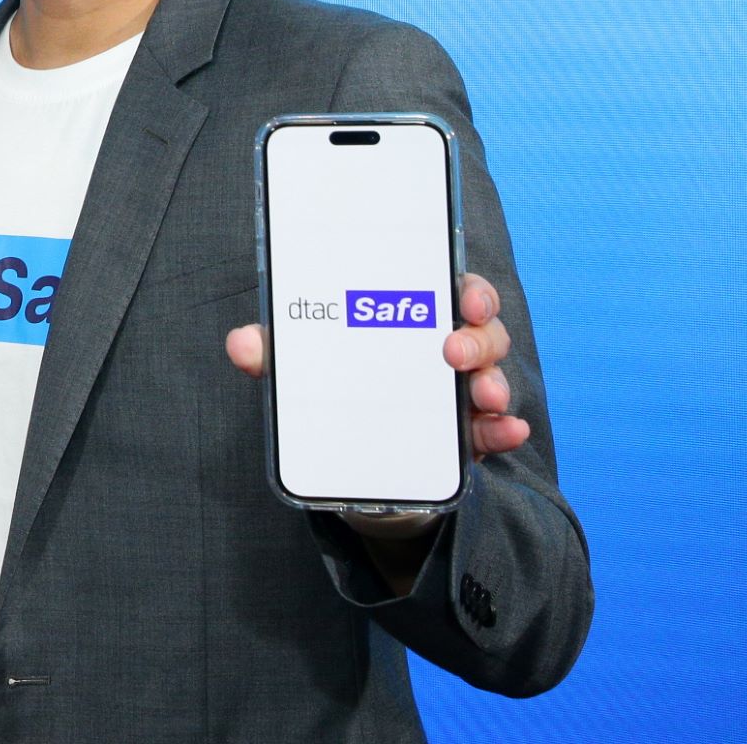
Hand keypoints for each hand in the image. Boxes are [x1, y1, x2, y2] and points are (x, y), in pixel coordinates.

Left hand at [227, 274, 528, 552]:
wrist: (347, 457)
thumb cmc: (334, 385)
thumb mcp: (302, 367)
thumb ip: (272, 353)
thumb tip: (240, 344)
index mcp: (411, 316)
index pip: (452, 288)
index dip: (468, 288)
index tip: (464, 297)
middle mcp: (445, 348)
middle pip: (482, 330)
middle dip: (478, 337)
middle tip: (454, 352)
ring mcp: (459, 393)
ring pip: (493, 376)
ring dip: (494, 383)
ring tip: (482, 397)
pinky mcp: (465, 437)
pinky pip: (494, 430)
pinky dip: (503, 431)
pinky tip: (506, 432)